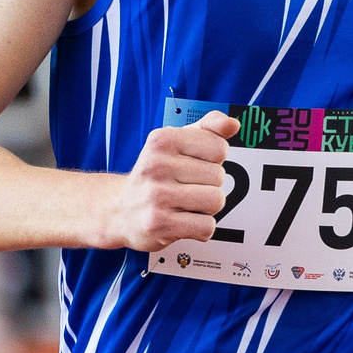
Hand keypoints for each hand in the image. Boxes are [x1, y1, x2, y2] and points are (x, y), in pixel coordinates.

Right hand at [108, 112, 239, 251]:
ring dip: (207, 208)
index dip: (213, 160)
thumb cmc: (155, 175)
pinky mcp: (158, 223)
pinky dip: (201, 228)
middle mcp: (156, 165)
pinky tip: (183, 221)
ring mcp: (156, 195)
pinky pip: (206, 226)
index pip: (219, 148)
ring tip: (185, 205)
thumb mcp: (176, 143)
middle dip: (209, 185)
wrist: (119, 210)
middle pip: (219, 176)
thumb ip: (208, 128)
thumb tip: (233, 124)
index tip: (194, 164)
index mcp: (162, 140)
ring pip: (216, 201)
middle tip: (184, 188)